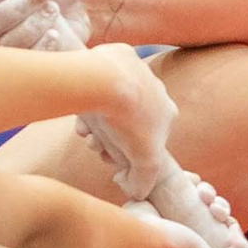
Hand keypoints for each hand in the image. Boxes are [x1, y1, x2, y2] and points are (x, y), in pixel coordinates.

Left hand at [82, 42, 176, 198]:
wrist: (108, 82)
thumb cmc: (128, 121)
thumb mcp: (145, 161)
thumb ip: (145, 180)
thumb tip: (138, 192)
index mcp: (167, 111)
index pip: (146, 139)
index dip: (127, 153)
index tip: (109, 159)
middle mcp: (156, 89)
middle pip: (128, 123)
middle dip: (110, 139)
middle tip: (95, 146)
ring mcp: (137, 70)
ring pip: (112, 104)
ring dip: (97, 124)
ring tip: (85, 132)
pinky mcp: (117, 55)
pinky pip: (101, 83)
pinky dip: (91, 99)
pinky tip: (81, 112)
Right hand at [125, 189, 247, 247]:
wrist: (139, 234)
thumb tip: (237, 234)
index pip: (222, 241)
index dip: (230, 229)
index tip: (229, 224)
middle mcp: (184, 239)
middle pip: (213, 217)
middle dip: (220, 207)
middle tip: (213, 206)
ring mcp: (172, 219)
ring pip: (201, 199)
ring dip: (208, 191)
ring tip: (201, 192)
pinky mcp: (160, 201)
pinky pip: (184, 185)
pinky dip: (191, 181)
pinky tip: (190, 182)